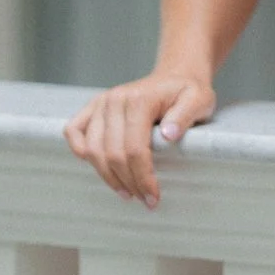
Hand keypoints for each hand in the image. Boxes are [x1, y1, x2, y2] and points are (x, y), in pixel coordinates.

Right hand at [64, 72, 215, 208]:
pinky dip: (80, 151)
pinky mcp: (94, 107)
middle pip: (113, 153)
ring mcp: (102, 103)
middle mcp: (115, 100)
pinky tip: (99, 168)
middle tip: (145, 199)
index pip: (134, 148)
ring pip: (93, 149)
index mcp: (140, 100)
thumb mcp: (199, 100)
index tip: (153, 197)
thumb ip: (185, 116)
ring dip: (107, 176)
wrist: (176, 75)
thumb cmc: (188, 91)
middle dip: (128, 182)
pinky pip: (74, 131)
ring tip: (127, 192)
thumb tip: (168, 135)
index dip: (142, 177)